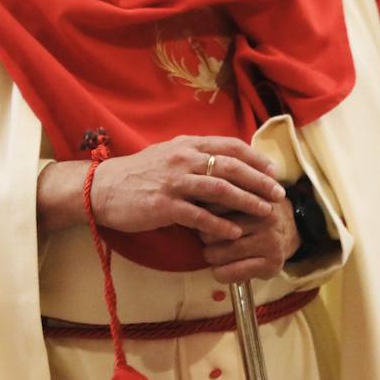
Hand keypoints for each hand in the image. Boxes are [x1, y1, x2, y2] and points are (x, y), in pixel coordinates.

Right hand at [91, 136, 283, 242]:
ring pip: (220, 190)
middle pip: (231, 167)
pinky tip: (234, 234)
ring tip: (265, 213)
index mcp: (186, 144)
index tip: (273, 171)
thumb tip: (223, 162)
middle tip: (277, 194)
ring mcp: (174, 182)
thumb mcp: (167, 155)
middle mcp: (183, 159)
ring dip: (247, 202)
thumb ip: (194, 156)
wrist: (101, 188)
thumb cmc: (136, 174)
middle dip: (259, 181)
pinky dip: (219, 225)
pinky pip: (199, 216)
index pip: (230, 146)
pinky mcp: (164, 206)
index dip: (256, 159)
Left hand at [199, 197, 299, 282]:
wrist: (290, 230)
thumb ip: (217, 193)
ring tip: (217, 252)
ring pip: (218, 254)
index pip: (211, 206)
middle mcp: (267, 217)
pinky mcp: (272, 264)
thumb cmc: (251, 213)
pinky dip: (220, 274)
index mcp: (256, 196)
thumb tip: (192, 198)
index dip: (201, 215)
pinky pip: (229, 273)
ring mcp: (271, 241)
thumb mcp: (239, 196)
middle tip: (211, 238)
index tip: (203, 218)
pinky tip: (223, 269)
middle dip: (205, 237)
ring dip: (211, 256)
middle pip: (211, 232)